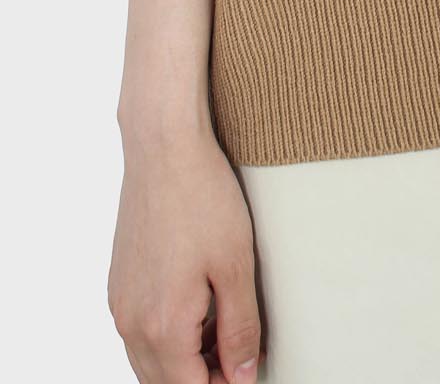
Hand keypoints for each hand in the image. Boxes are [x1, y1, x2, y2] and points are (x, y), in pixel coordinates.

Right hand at [108, 119, 263, 381]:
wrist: (164, 149)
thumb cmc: (202, 198)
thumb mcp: (237, 266)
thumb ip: (241, 330)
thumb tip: (243, 375)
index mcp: (162, 326)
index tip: (249, 367)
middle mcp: (131, 323)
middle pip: (164, 383)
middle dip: (203, 377)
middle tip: (241, 353)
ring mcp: (120, 304)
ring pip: (149, 362)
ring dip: (185, 361)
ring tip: (224, 328)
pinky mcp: (119, 284)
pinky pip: (139, 333)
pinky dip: (168, 336)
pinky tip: (198, 306)